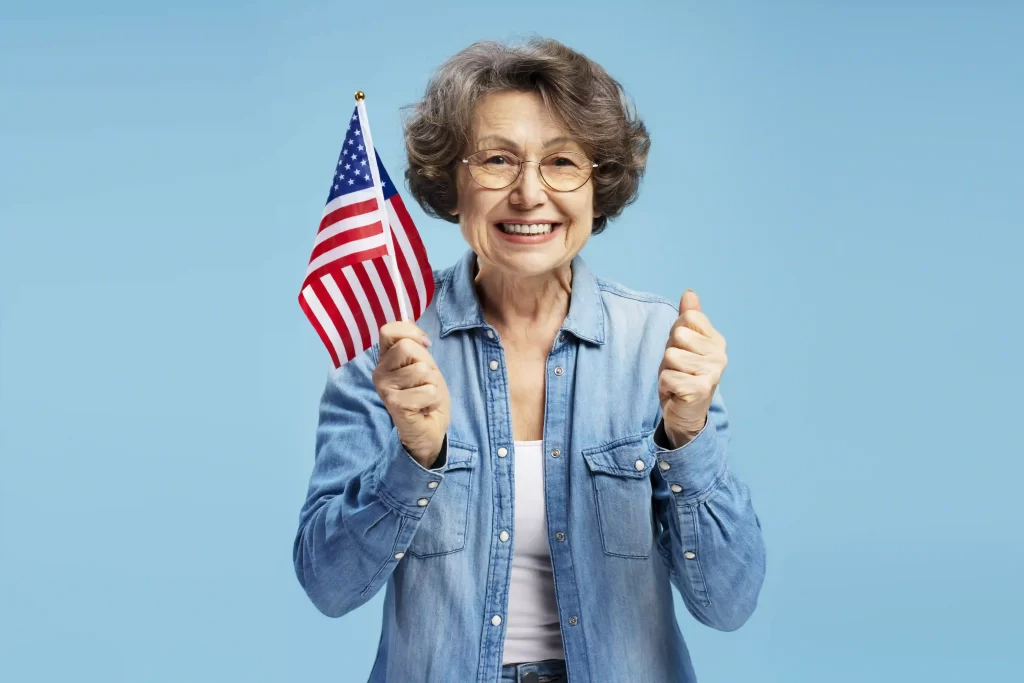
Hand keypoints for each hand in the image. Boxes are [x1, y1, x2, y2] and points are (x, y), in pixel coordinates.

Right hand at [372, 321, 450, 467]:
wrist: (429, 429)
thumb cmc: (426, 396)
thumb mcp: (423, 365)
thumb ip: (414, 345)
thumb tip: (406, 318)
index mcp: (385, 359)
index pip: (389, 330)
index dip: (411, 332)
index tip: (425, 344)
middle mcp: (379, 371)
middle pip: (407, 347)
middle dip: (427, 364)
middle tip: (425, 381)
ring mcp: (384, 387)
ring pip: (421, 369)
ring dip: (432, 384)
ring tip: (424, 395)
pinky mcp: (394, 403)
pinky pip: (428, 390)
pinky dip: (434, 399)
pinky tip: (424, 408)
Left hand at [658, 290, 727, 447]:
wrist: (686, 414)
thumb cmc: (684, 375)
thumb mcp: (684, 344)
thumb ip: (688, 318)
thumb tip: (689, 293)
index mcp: (717, 340)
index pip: (687, 317)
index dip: (676, 333)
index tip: (682, 350)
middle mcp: (720, 355)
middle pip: (678, 335)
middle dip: (670, 353)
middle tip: (678, 369)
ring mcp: (712, 373)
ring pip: (671, 356)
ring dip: (667, 370)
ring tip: (678, 380)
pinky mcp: (700, 390)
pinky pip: (667, 376)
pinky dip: (665, 386)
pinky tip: (677, 393)